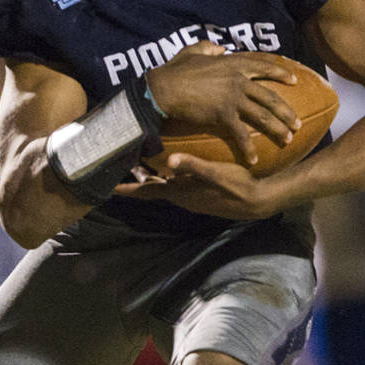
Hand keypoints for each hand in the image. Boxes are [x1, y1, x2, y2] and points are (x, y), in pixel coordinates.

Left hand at [117, 154, 281, 218]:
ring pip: (163, 188)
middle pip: (151, 190)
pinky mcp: (200, 195)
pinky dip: (166, 179)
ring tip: (136, 167)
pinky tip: (169, 169)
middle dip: (134, 182)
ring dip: (149, 180)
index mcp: (180, 192)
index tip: (107, 188)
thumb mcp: (216, 173)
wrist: (257, 201)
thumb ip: (193, 166)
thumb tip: (170, 162)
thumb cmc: (237, 186)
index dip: (127, 189)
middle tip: (117, 171)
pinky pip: (176, 187)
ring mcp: (191, 198)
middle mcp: (182, 197)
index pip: (147, 191)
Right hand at [146, 42, 300, 165]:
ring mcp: (232, 98)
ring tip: (288, 139)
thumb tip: (219, 47)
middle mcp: (238, 81)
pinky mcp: (223, 114)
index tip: (295, 80)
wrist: (164, 88)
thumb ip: (208, 48)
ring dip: (277, 128)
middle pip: (270, 97)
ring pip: (263, 115)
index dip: (281, 73)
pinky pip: (241, 133)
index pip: (263, 67)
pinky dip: (248, 148)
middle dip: (286, 111)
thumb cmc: (175, 71)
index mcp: (233, 64)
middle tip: (298, 122)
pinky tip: (254, 159)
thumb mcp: (193, 51)